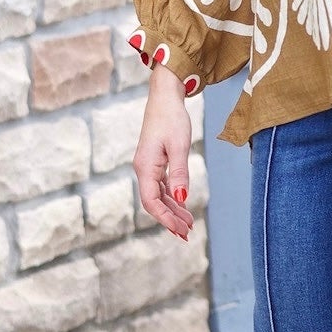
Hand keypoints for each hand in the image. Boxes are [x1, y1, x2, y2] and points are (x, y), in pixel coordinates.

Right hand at [133, 67, 195, 241]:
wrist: (165, 97)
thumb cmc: (172, 118)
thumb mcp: (179, 146)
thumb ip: (180, 173)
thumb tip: (181, 198)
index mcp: (145, 167)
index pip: (151, 201)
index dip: (164, 218)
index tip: (179, 230)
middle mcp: (143, 169)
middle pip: (154, 202)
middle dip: (170, 219)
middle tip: (187, 234)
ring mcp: (148, 166)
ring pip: (158, 195)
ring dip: (172, 210)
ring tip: (188, 224)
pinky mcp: (154, 162)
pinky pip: (161, 186)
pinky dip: (172, 198)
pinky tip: (182, 205)